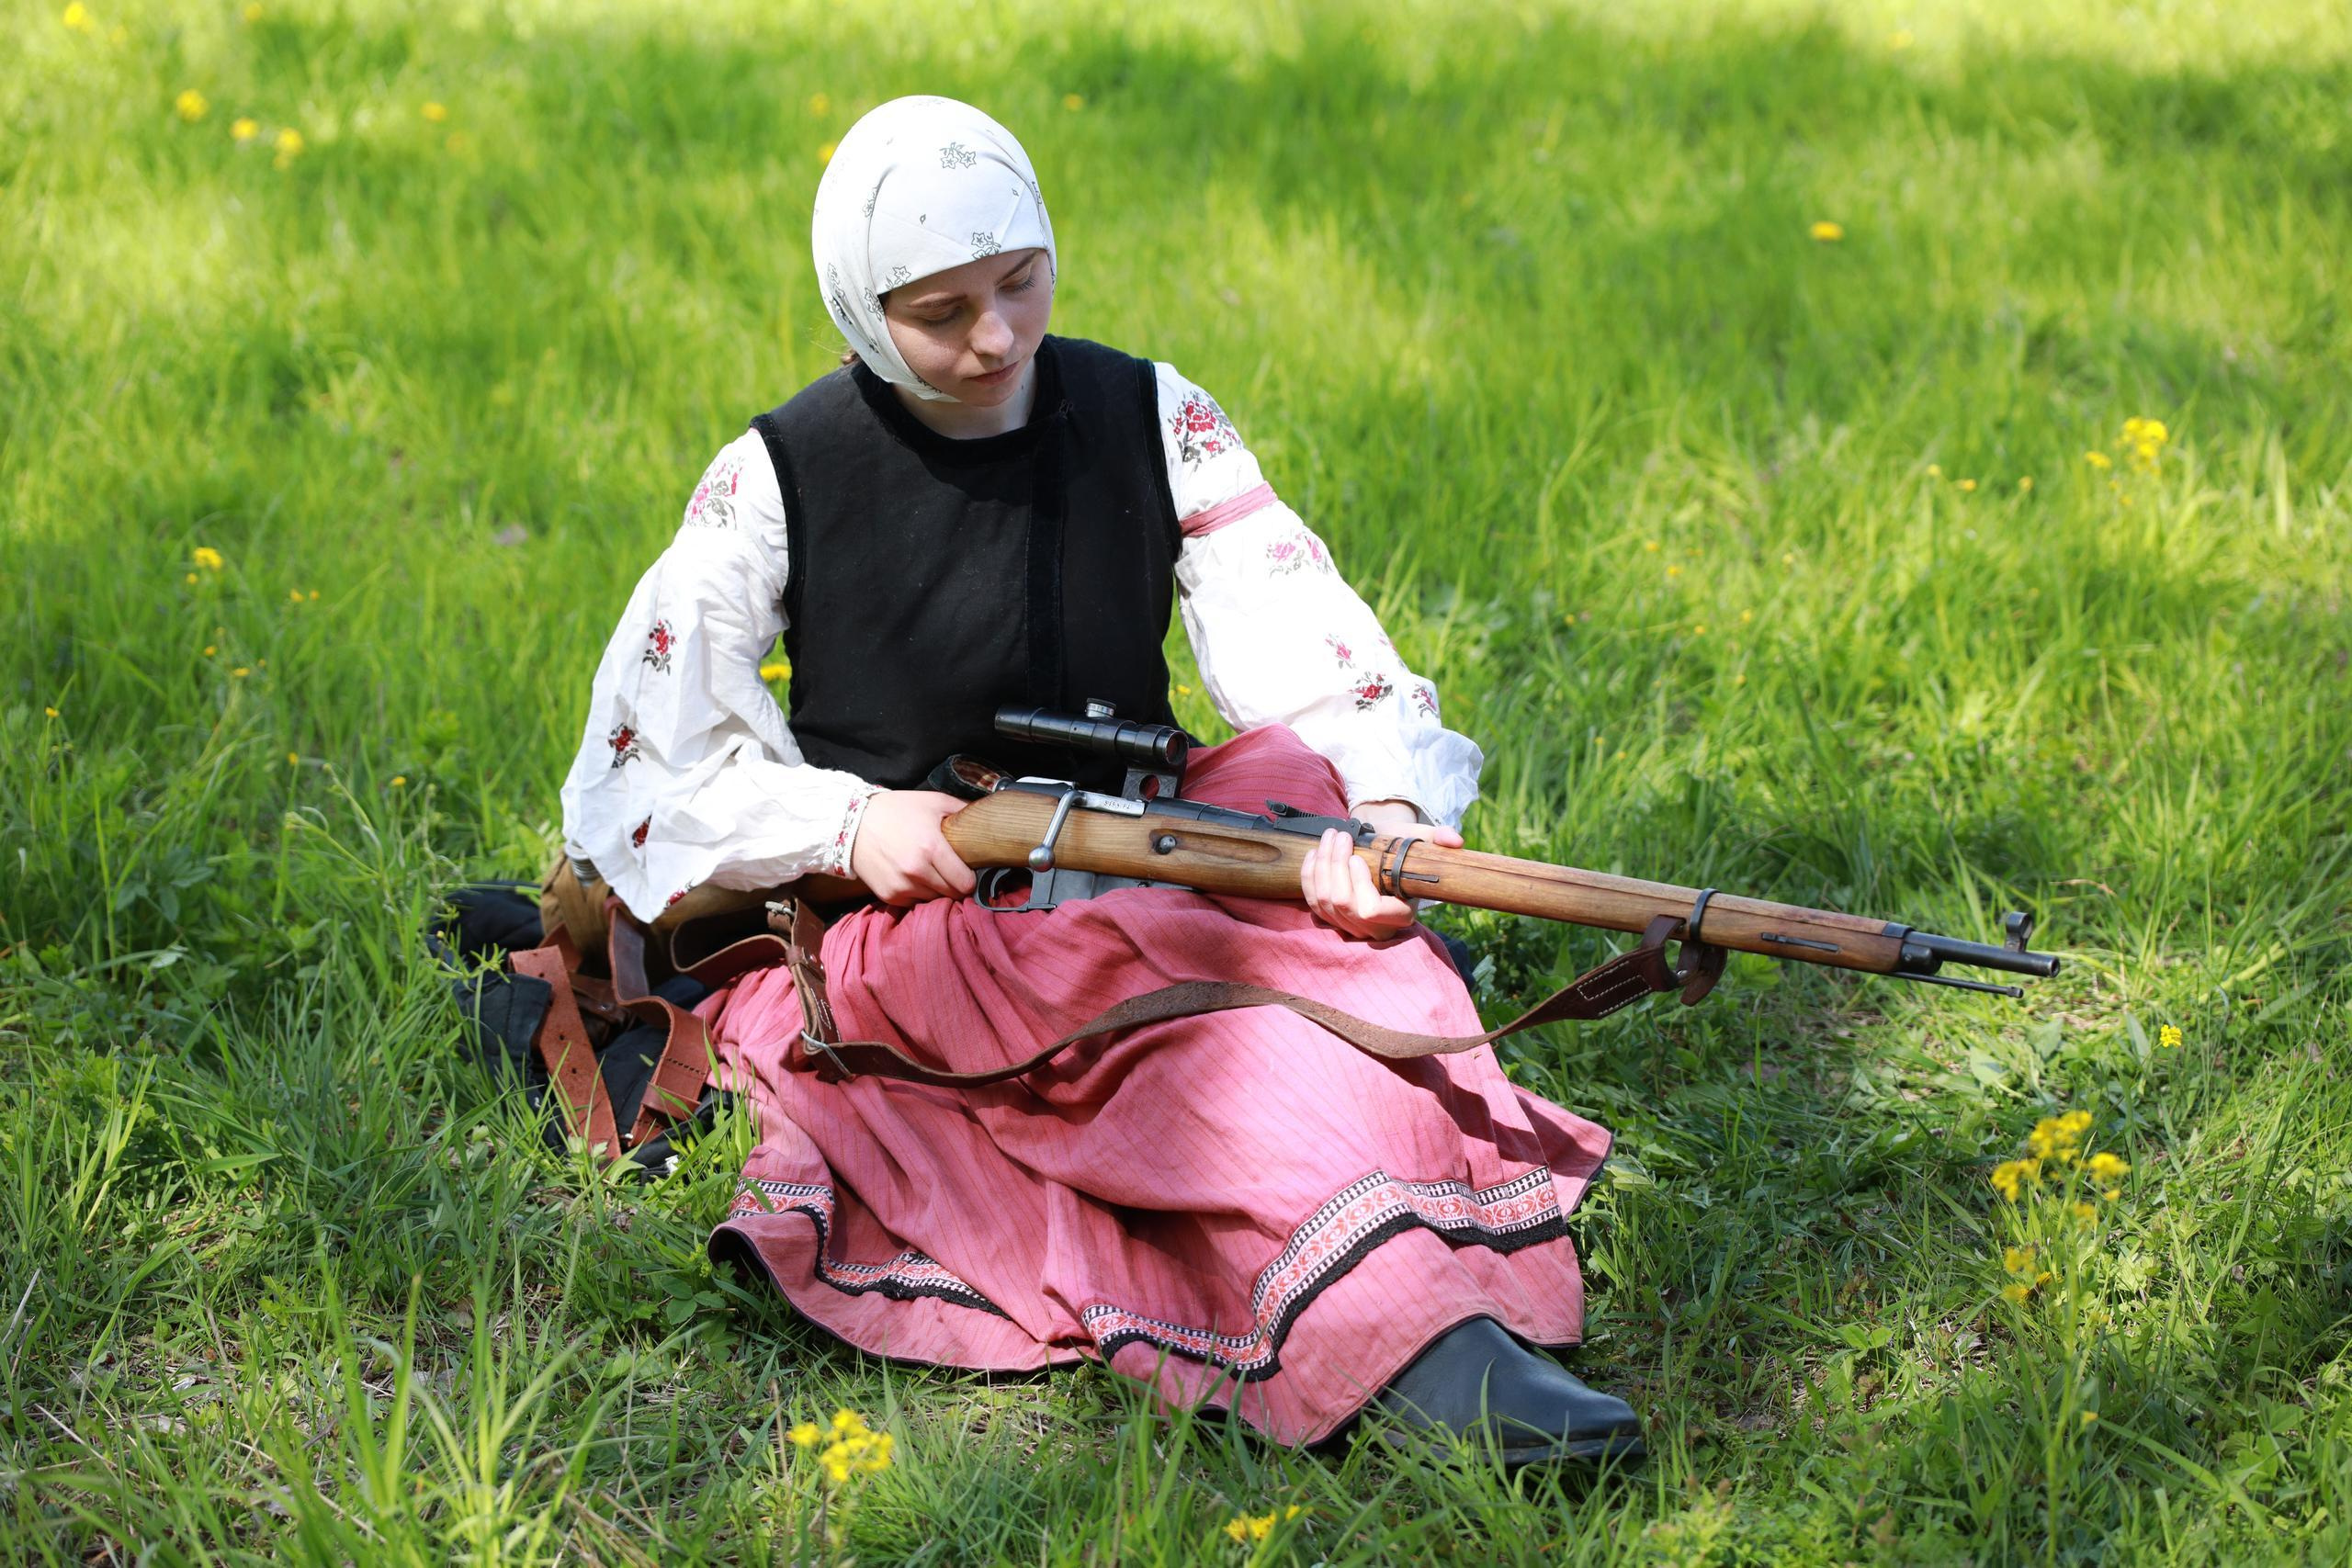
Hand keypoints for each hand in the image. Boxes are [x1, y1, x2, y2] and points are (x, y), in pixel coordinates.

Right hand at [848, 790, 976, 905]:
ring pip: (934, 900)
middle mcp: (917, 871)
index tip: (967, 870)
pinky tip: (913, 876)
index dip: (970, 878)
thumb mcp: (933, 801)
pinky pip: (914, 902)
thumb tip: (987, 818)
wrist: (852, 824)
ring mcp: (901, 886)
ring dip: (936, 890)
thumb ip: (962, 810)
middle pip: (952, 895)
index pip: (965, 883)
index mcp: (931, 848)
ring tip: (930, 871)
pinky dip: (918, 893)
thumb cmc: (897, 810)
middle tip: (950, 871)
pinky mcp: (888, 896)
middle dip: (956, 885)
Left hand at [1299, 801, 1462, 938]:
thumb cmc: (1402, 851)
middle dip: (1335, 865)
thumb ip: (1438, 839)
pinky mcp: (1330, 919)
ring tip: (1329, 838)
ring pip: (1324, 901)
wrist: (1384, 858)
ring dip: (1322, 865)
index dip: (1359, 885)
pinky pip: (1312, 902)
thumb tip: (1454, 840)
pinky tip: (1313, 854)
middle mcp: (1373, 927)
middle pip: (1342, 903)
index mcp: (1398, 915)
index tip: (1358, 857)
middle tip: (1340, 836)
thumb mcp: (1421, 842)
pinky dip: (1309, 876)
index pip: (1371, 911)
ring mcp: (1349, 925)